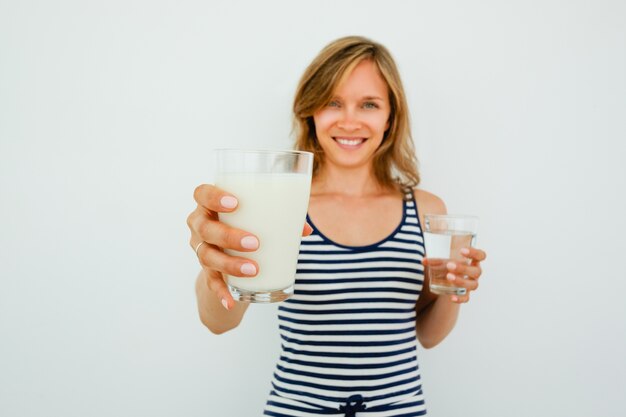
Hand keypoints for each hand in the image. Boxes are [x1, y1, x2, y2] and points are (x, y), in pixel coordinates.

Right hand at [187, 184, 311, 308]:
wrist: (228, 250)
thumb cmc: (247, 223)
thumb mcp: (259, 216)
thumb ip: (281, 217)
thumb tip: (306, 230)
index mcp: (210, 205)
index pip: (202, 194)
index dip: (214, 197)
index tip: (235, 203)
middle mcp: (200, 225)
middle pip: (205, 228)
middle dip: (228, 236)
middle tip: (254, 242)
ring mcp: (200, 248)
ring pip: (207, 256)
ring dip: (229, 264)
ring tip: (253, 269)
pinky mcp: (206, 270)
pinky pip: (211, 283)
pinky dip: (222, 292)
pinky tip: (231, 301)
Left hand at [423, 247, 486, 303]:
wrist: (448, 278)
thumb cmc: (449, 264)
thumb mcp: (443, 260)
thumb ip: (434, 260)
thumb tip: (423, 260)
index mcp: (473, 260)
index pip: (480, 255)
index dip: (474, 252)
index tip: (462, 250)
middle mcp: (475, 272)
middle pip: (476, 271)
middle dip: (463, 268)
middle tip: (449, 265)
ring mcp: (472, 283)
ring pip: (473, 285)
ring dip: (461, 281)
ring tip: (448, 277)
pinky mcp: (466, 294)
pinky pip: (466, 298)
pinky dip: (460, 299)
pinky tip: (452, 298)